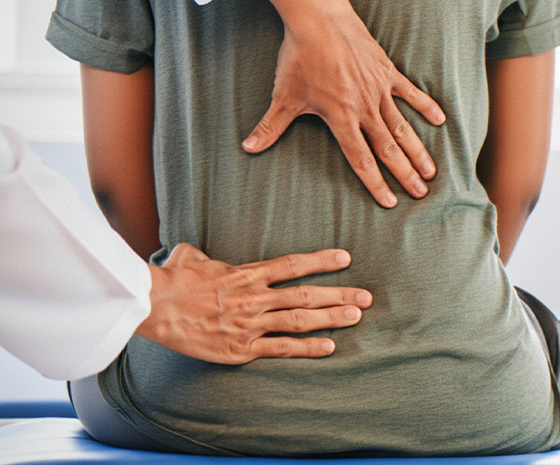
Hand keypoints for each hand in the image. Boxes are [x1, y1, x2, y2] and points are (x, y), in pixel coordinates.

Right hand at [137, 243, 371, 363]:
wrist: (154, 308)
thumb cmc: (172, 280)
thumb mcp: (190, 257)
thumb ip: (204, 254)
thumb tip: (196, 251)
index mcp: (248, 274)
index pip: (293, 265)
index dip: (322, 261)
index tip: (345, 257)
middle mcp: (256, 298)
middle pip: (307, 294)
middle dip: (339, 295)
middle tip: (366, 297)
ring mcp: (251, 324)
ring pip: (300, 320)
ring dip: (331, 318)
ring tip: (356, 316)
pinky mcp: (242, 348)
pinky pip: (282, 349)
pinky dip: (307, 348)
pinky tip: (329, 347)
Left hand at [241, 0, 444, 208]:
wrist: (318, 18)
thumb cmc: (299, 57)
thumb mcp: (283, 95)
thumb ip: (270, 126)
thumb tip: (248, 147)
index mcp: (340, 118)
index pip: (361, 158)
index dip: (375, 182)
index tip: (389, 201)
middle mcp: (364, 109)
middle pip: (388, 149)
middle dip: (404, 174)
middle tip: (420, 194)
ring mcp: (378, 90)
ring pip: (402, 127)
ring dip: (417, 150)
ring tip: (431, 171)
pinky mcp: (386, 72)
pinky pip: (410, 93)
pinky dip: (425, 106)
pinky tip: (440, 120)